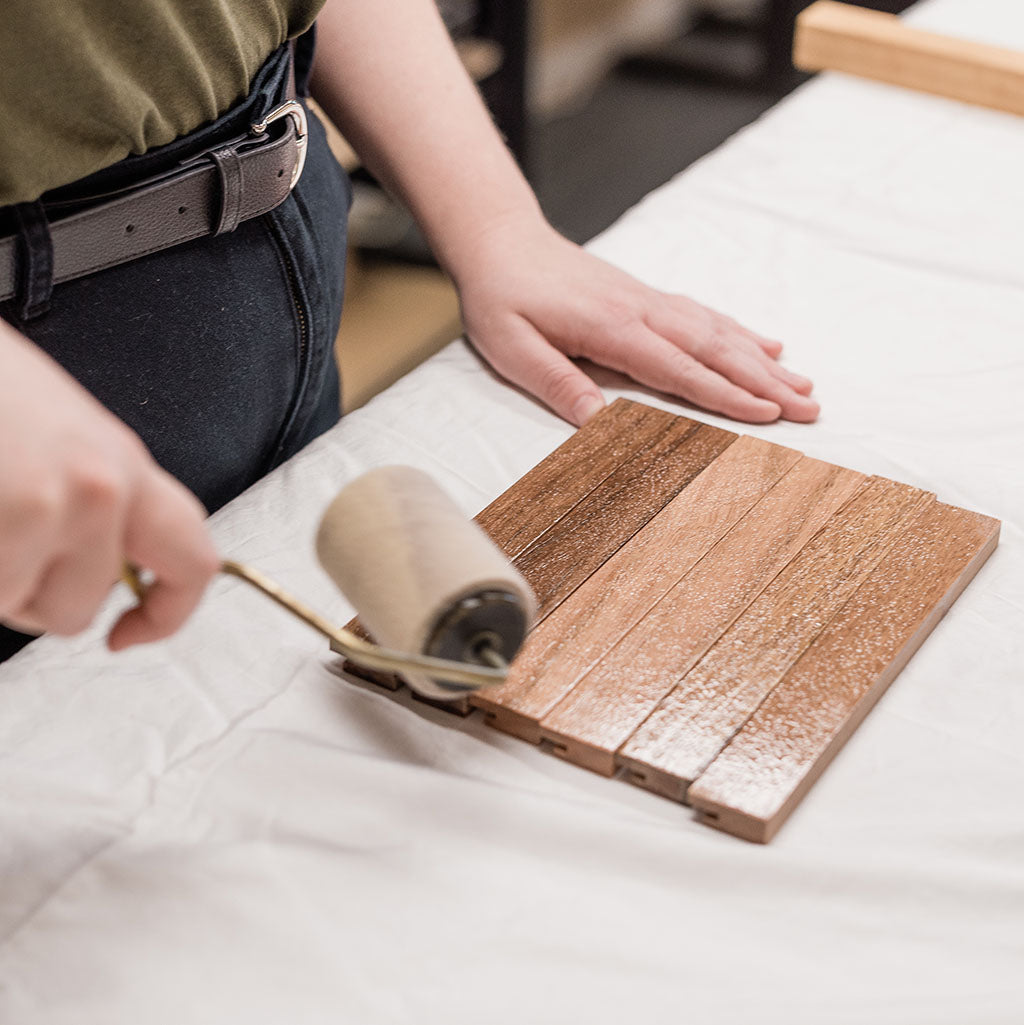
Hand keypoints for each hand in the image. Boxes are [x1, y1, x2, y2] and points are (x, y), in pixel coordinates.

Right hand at [0, 321, 218, 649]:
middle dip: (31, 595)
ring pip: (20, 605)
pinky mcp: (15, 517)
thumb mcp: (62, 437)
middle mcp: (106, 488)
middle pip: (80, 607)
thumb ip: (95, 504)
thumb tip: (107, 571)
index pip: (193, 562)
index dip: (167, 614)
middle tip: (1, 542)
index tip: (130, 631)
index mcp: (127, 467)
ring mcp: (55, 505)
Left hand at [456, 220, 818, 426]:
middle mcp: (642, 312)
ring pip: (718, 331)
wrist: (502, 241)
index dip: (726, 395)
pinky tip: (764, 343)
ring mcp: (649, 301)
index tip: (768, 416)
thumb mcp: (513, 348)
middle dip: (766, 382)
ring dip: (763, 360)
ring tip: (804, 382)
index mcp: (613, 330)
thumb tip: (598, 424)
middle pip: (716, 351)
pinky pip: (704, 314)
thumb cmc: (503, 298)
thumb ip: (557, 383)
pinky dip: (739, 331)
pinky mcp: (646, 297)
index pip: (680, 370)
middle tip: (810, 408)